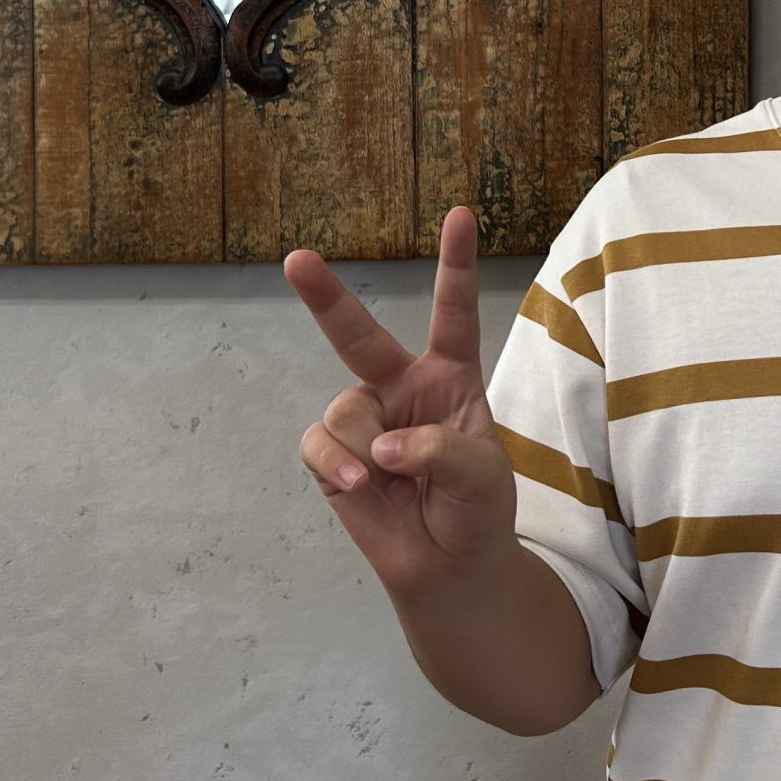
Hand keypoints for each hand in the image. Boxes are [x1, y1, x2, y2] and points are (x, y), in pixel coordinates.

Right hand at [283, 206, 520, 598]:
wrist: (450, 567)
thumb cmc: (478, 510)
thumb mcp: (484, 477)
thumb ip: (444, 452)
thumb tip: (384, 448)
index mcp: (452, 377)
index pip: (454, 314)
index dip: (456, 264)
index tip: (463, 213)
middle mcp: (402, 387)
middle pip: (359, 335)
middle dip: (324, 297)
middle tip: (295, 259)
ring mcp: (364, 419)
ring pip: (345, 410)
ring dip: (364, 450)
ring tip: (389, 483)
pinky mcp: (331, 454)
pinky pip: (318, 443)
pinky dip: (335, 464)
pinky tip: (357, 486)